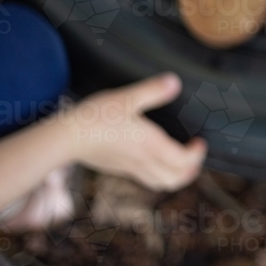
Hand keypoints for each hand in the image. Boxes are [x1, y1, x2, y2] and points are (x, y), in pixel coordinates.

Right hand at [62, 73, 206, 190]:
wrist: (65, 138)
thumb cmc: (96, 117)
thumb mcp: (127, 98)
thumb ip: (153, 90)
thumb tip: (175, 82)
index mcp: (151, 146)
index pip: (184, 162)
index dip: (197, 155)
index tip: (199, 141)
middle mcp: (143, 161)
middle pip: (175, 179)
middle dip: (191, 170)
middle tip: (194, 153)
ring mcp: (130, 168)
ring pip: (160, 183)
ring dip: (175, 176)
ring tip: (180, 160)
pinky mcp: (117, 169)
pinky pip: (145, 179)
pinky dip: (158, 175)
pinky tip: (153, 160)